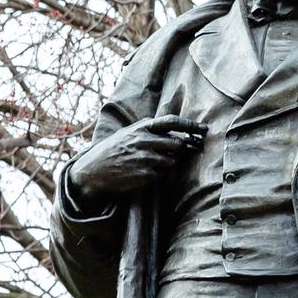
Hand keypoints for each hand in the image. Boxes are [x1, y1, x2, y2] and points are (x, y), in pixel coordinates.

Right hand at [68, 115, 206, 199]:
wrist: (93, 170)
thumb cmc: (114, 150)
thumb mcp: (129, 133)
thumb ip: (150, 130)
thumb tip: (178, 132)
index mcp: (141, 127)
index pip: (172, 122)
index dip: (191, 125)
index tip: (204, 129)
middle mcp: (144, 140)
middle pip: (178, 144)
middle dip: (185, 149)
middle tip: (189, 152)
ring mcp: (144, 158)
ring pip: (172, 161)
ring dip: (170, 163)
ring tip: (154, 163)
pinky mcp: (143, 175)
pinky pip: (162, 175)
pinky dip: (159, 175)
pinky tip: (146, 173)